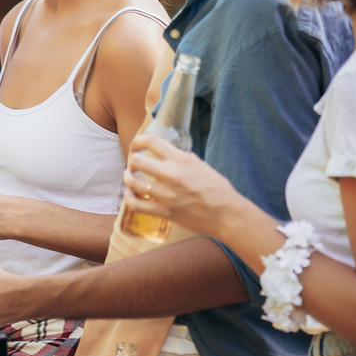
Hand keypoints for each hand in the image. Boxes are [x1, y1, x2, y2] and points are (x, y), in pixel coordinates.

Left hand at [122, 134, 244, 239]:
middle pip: (137, 160)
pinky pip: (136, 205)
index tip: (136, 145)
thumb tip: (170, 153)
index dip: (139, 140)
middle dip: (132, 160)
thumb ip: (184, 159)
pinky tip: (131, 195)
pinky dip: (129, 199)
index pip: (152, 141)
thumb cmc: (219, 190)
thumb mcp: (202, 166)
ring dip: (128, 178)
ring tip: (130, 177)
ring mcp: (167, 195)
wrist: (228, 215)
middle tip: (134, 164)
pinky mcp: (165, 212)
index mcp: (182, 160)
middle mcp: (172, 175)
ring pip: (133, 182)